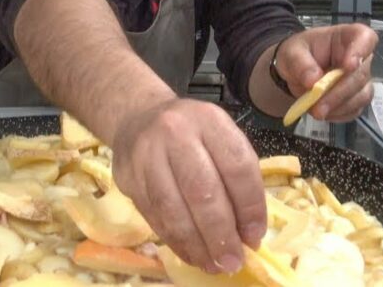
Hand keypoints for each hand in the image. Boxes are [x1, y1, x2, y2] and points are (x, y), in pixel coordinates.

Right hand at [110, 98, 264, 273]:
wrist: (137, 119)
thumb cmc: (191, 134)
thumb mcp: (220, 139)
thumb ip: (237, 179)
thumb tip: (247, 234)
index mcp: (209, 120)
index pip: (236, 166)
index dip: (250, 207)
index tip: (254, 237)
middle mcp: (175, 133)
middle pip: (202, 190)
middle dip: (220, 234)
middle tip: (232, 261)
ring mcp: (146, 155)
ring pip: (172, 208)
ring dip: (195, 244)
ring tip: (212, 265)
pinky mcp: (127, 177)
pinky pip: (153, 215)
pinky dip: (174, 241)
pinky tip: (190, 253)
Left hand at [275, 23, 378, 120]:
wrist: (294, 72)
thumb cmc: (297, 54)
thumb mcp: (291, 53)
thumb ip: (301, 64)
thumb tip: (313, 81)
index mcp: (348, 37)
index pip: (365, 38)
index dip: (360, 51)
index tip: (348, 66)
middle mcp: (360, 57)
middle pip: (361, 74)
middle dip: (339, 92)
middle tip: (318, 106)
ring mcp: (360, 79)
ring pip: (362, 95)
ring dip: (339, 107)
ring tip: (316, 112)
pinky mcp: (356, 97)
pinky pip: (355, 109)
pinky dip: (339, 115)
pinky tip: (324, 114)